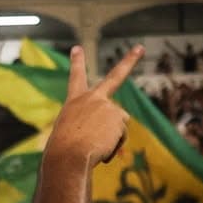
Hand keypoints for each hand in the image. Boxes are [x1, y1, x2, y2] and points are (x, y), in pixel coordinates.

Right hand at [47, 45, 141, 167]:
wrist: (68, 155)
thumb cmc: (63, 150)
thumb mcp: (71, 134)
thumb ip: (89, 128)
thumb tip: (112, 137)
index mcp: (74, 102)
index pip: (76, 78)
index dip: (77, 62)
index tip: (77, 48)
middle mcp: (92, 98)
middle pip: (115, 77)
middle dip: (129, 61)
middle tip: (139, 48)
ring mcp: (108, 106)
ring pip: (118, 125)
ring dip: (110, 139)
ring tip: (93, 145)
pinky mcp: (119, 117)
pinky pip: (120, 137)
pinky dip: (112, 147)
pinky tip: (100, 149)